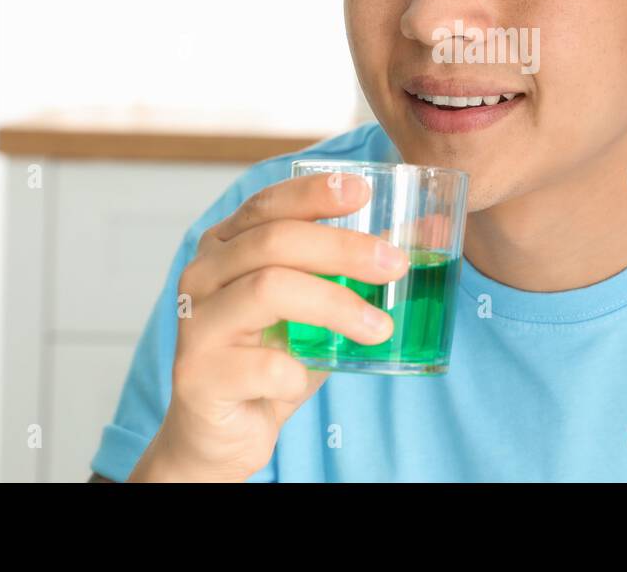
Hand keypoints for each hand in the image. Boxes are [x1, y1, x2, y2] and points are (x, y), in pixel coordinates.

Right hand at [129, 171, 409, 481]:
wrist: (222, 434)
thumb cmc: (272, 358)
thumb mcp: (317, 307)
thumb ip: (359, 269)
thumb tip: (431, 232)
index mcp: (225, 247)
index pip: (268, 205)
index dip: (313, 193)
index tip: (363, 192)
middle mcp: (202, 275)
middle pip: (274, 241)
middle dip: (343, 248)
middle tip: (395, 265)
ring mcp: (195, 324)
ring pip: (268, 290)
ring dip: (335, 305)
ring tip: (379, 328)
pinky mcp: (199, 375)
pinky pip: (261, 365)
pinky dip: (295, 372)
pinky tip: (302, 380)